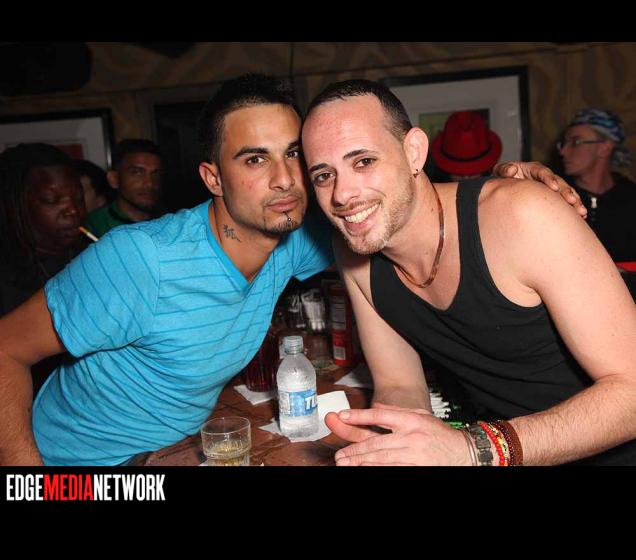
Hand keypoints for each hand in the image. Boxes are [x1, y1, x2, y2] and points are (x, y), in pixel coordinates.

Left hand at [328, 406, 471, 465]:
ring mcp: (413, 456)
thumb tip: (376, 407)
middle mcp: (411, 437)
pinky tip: (365, 469)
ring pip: (380, 459)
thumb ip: (397, 411)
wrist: (465, 454)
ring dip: (360, 462)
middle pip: (376, 443)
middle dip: (354, 450)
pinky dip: (376, 470)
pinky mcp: (416, 469)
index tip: (342, 415)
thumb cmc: (441, 435)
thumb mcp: (421, 416)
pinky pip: (391, 470)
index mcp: (411, 420)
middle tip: (339, 454)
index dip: (359, 415)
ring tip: (345, 463)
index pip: (380, 415)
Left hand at [493, 161, 586, 218]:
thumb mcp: (501, 170)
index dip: (548, 178)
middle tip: (573, 201)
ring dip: (574, 202)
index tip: (552, 187)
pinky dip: (572, 209)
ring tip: (581, 212)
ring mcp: (550, 188)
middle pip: (559, 183)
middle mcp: (545, 177)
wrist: (506, 185)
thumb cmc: (504, 176)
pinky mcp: (552, 197)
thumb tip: (512, 171)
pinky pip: (564, 203)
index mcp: (533, 169)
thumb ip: (504, 169)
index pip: (542, 172)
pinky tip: (580, 217)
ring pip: (565, 193)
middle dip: (566, 192)